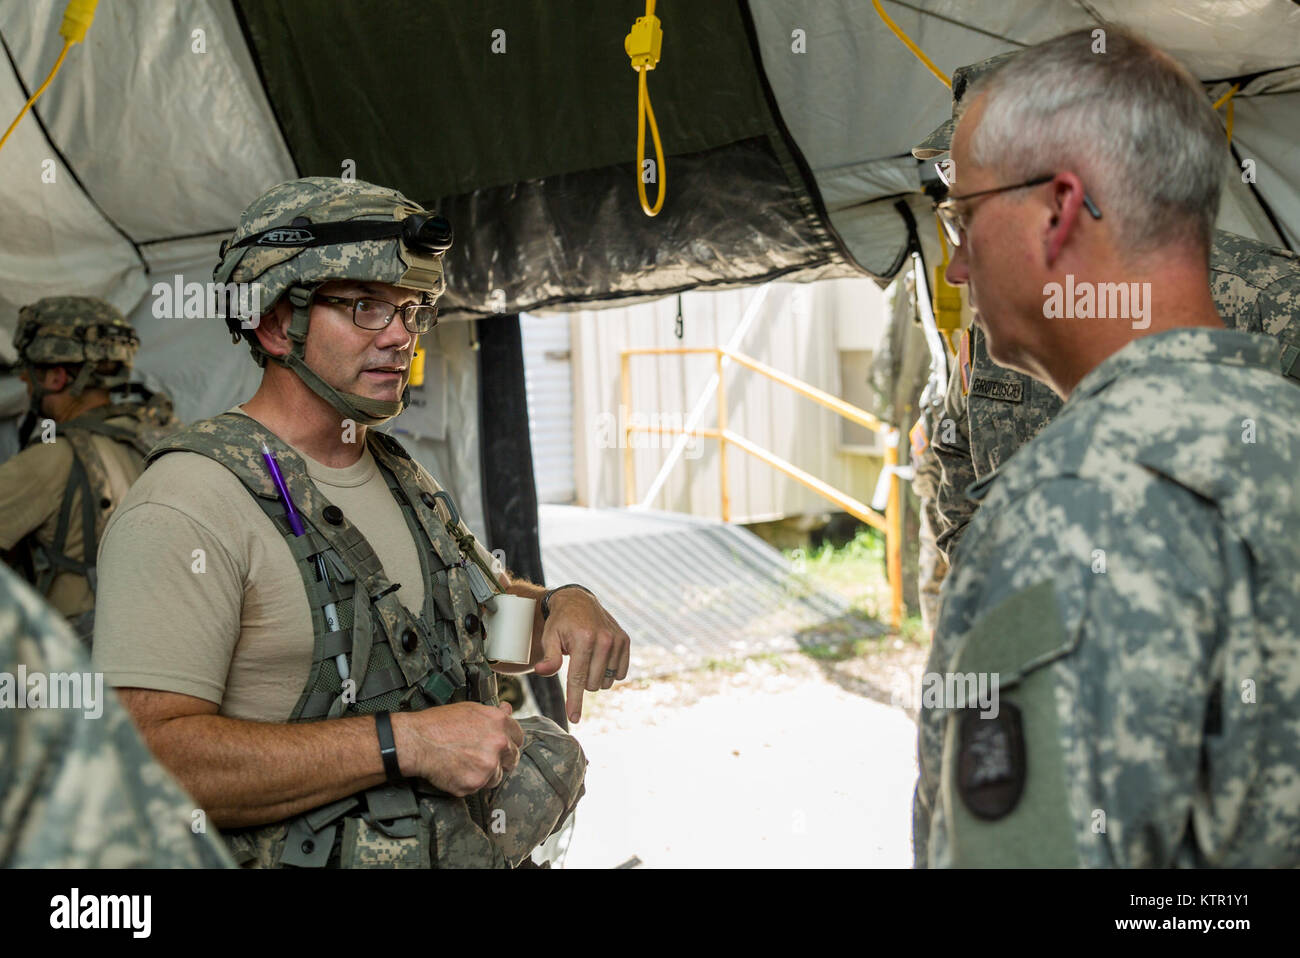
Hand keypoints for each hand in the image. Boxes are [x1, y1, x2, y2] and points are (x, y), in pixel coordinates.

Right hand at [394, 701, 523, 795]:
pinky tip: (456, 771)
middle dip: (500, 760)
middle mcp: (499, 743)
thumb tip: (508, 710)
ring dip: (485, 774)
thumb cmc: (439, 723)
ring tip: (464, 764)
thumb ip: (494, 713)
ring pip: (497, 776)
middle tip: (481, 758)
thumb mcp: (470, 709)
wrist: (416, 741)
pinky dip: (469, 783)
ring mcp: (488, 765)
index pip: (518, 737)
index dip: (508, 741)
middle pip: (513, 759)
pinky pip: (479, 788)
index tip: (500, 746)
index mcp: (500, 723)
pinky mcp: (475, 783)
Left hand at [532, 589, 630, 723]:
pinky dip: (608, 672)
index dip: (575, 701)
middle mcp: (604, 640)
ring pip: (606, 681)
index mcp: (584, 639)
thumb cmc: (560, 623)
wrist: (579, 601)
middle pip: (592, 684)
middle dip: (582, 680)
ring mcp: (617, 640)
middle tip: (575, 661)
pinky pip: (620, 673)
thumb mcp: (549, 637)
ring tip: (587, 658)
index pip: (578, 678)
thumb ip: (549, 657)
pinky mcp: (625, 641)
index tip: (574, 718)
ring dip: (595, 677)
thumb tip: (541, 671)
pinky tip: (600, 659)